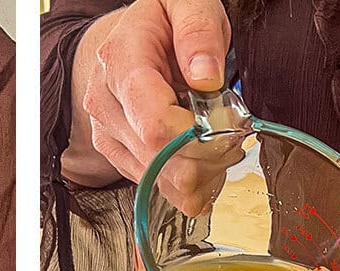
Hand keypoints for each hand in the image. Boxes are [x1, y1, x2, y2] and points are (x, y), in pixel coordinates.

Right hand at [66, 0, 240, 211]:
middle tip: (233, 139)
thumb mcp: (188, 3)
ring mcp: (107, 130)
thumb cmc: (163, 21)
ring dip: (198, 173)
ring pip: (155, 177)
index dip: (195, 139)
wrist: (135, 36)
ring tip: (220, 146)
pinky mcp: (116, 152)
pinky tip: (203, 160)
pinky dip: (185, 182)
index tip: (229, 129)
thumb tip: (205, 76)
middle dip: (204, 157)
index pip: (154, 123)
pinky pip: (152, 183)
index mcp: (121, 62)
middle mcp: (105, 101)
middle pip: (156, 156)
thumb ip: (198, 32)